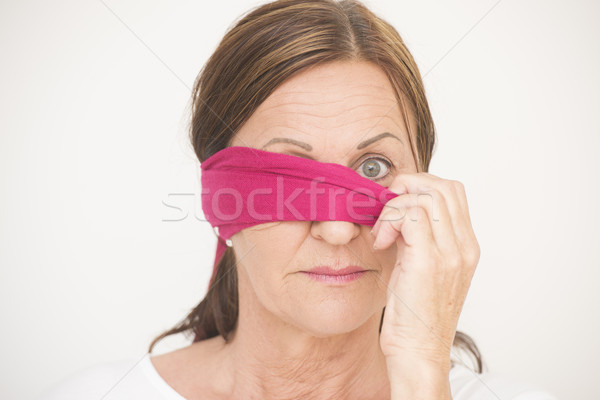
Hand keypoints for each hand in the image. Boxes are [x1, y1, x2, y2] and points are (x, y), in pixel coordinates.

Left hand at [373, 173, 479, 374]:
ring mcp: (450, 253)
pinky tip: (381, 242)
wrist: (418, 351)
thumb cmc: (415, 314)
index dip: (420, 187)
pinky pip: (410, 215)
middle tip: (387, 210)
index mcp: (466, 247)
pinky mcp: (428, 261)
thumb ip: (418, 237)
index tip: (396, 206)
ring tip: (382, 232)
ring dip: (395, 206)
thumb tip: (399, 210)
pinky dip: (389, 220)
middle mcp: (463, 247)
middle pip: (443, 186)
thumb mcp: (421, 268)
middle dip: (408, 187)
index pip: (452, 192)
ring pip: (426, 196)